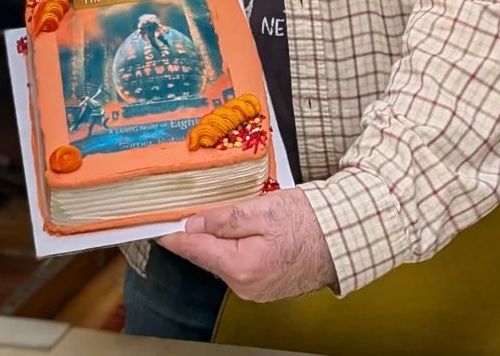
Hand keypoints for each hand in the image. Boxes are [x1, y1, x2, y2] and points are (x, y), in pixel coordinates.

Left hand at [158, 187, 335, 301]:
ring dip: (219, 239)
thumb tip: (194, 224)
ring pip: (224, 260)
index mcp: (242, 266)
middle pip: (209, 255)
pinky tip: (241, 231)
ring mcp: (256, 290)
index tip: (154, 227)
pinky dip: (235, 249)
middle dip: (199, 233)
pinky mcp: (266, 287)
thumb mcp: (264, 208)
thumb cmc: (309, 219)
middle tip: (189, 208)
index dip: (173, 235)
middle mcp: (245, 286)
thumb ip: (226, 218)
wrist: (344, 237)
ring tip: (221, 215)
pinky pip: (240, 265)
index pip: (196, 249)